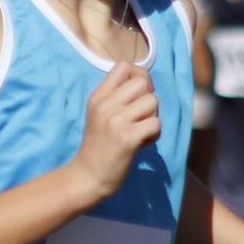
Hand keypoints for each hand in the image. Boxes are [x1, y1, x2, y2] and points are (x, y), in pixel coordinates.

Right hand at [71, 63, 160, 199]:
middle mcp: (105, 105)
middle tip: (141, 117)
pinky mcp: (127, 139)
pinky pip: (156, 124)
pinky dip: (154, 135)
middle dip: (149, 99)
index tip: (138, 96)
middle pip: (143, 83)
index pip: (123, 66)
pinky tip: (142, 143)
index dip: (139, 77)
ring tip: (140, 131)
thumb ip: (117, 97)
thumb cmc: (99, 146)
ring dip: (153, 117)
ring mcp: (115, 122)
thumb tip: (146, 83)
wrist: (87, 177)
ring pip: (152, 102)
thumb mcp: (100, 114)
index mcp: (98, 97)